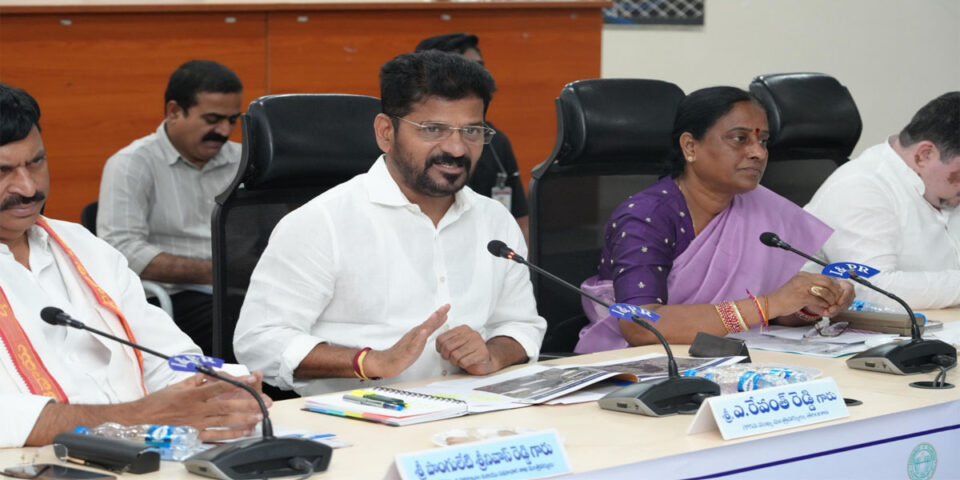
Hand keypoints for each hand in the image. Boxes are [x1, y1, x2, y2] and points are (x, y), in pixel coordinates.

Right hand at [131, 371, 268, 441]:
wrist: (143, 417)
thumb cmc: (160, 400)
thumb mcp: (180, 384)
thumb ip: (199, 379)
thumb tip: (216, 374)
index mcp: (193, 394)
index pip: (220, 386)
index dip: (237, 382)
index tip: (252, 377)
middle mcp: (197, 409)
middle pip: (226, 406)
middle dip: (247, 404)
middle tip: (263, 403)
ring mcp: (196, 423)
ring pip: (224, 421)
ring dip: (243, 419)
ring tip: (258, 416)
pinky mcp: (194, 434)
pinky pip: (215, 435)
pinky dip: (230, 434)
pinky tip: (243, 432)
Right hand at [364, 304, 449, 378]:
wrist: (388, 362)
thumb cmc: (404, 352)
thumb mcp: (420, 340)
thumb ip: (429, 330)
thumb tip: (438, 320)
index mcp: (419, 333)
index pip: (431, 322)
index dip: (440, 314)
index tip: (447, 306)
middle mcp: (415, 335)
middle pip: (428, 323)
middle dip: (437, 314)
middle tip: (446, 306)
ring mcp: (411, 342)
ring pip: (421, 331)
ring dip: (429, 323)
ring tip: (436, 315)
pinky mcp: (407, 351)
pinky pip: (414, 344)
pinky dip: (419, 338)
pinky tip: (423, 332)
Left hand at [436, 325, 498, 375]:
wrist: (486, 360)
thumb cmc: (469, 352)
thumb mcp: (457, 343)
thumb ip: (447, 341)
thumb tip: (438, 345)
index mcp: (463, 329)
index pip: (442, 338)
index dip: (439, 348)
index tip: (442, 352)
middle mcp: (471, 334)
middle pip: (448, 346)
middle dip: (446, 355)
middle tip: (450, 358)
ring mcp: (477, 343)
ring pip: (455, 355)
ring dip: (455, 361)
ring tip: (459, 360)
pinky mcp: (482, 353)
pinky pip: (464, 362)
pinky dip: (462, 365)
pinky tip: (466, 362)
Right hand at [767, 272, 849, 319]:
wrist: (772, 303)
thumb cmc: (784, 297)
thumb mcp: (797, 286)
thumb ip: (809, 285)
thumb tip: (823, 289)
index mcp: (803, 275)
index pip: (824, 276)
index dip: (833, 284)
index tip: (836, 291)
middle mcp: (803, 279)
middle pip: (827, 282)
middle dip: (835, 291)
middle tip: (837, 298)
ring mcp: (802, 287)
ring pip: (824, 291)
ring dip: (831, 299)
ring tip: (831, 304)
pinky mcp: (802, 297)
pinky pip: (818, 300)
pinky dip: (824, 305)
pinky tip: (824, 308)